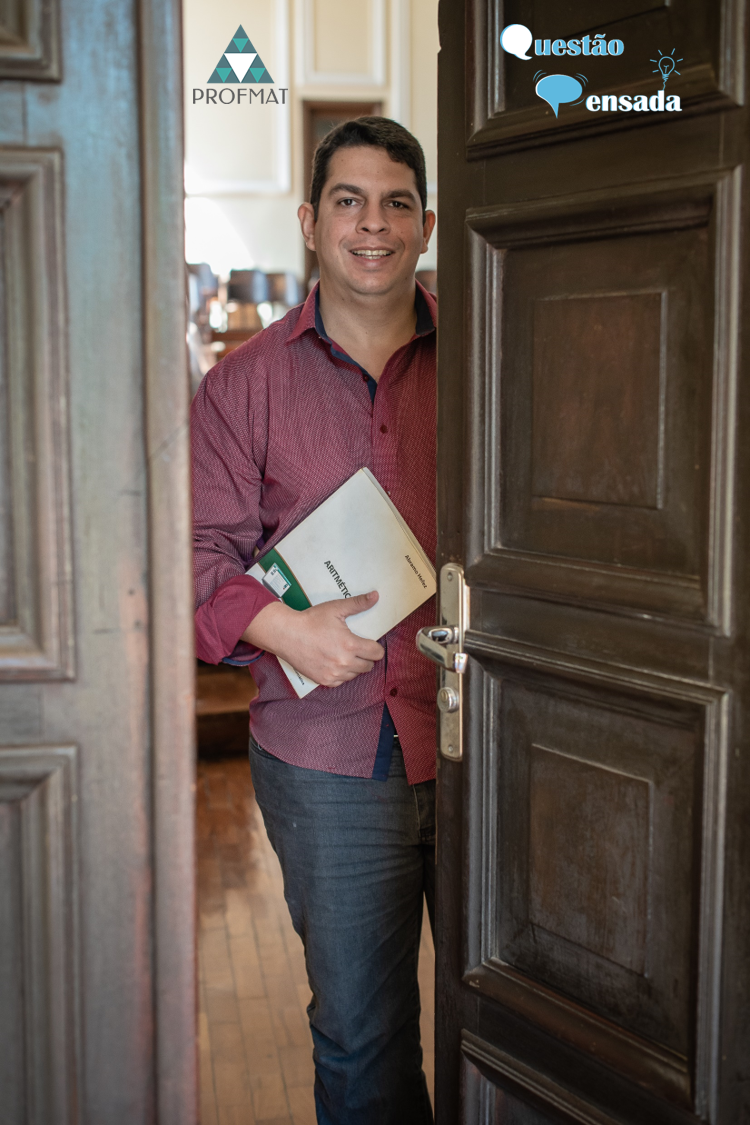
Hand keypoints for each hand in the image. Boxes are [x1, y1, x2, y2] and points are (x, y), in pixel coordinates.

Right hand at [242, 591, 384, 686]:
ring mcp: (334, 673)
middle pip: (369, 666)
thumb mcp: (335, 608)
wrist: (286, 634)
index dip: (376, 647)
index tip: (369, 642)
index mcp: (350, 645)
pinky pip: (341, 681)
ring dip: (354, 666)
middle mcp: (344, 662)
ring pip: (356, 674)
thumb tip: (376, 596)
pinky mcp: (324, 680)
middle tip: (357, 647)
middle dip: (366, 656)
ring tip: (345, 654)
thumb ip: (358, 603)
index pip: (377, 653)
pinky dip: (341, 673)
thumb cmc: (310, 620)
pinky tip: (335, 662)